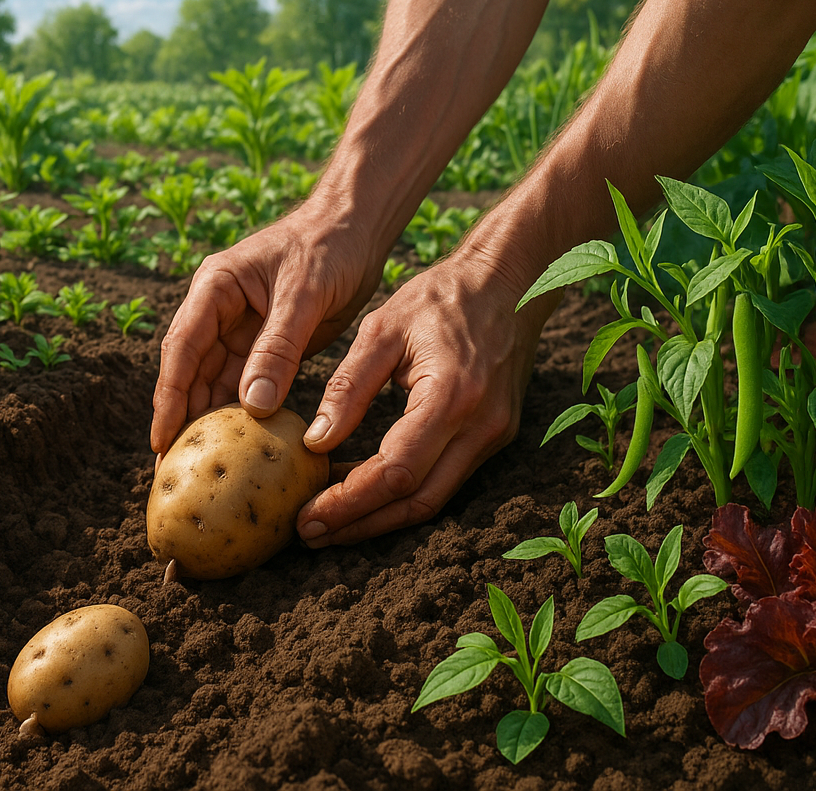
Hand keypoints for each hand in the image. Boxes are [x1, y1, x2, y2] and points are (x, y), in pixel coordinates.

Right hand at [150, 202, 381, 453]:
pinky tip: (237, 446)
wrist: (358, 228)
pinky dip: (242, 414)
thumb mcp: (303, 295)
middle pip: (191, 372)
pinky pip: (247, 385)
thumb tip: (254, 406)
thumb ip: (278, 348)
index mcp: (214, 288)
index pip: (181, 349)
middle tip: (173, 469)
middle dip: (182, 419)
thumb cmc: (328, 245)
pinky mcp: (266, 345)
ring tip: (198, 467)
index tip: (162, 439)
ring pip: (216, 382)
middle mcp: (218, 310)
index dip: (170, 397)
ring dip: (209, 421)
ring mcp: (240, 329)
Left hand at [294, 243, 559, 546]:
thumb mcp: (381, 330)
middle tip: (311, 533)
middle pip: (418, 500)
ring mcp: (494, 436)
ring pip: (434, 499)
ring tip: (329, 521)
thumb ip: (348, 387)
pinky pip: (446, 479)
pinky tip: (362, 488)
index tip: (308, 516)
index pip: (396, 471)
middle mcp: (481, 426)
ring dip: (381, 516)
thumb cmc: (439, 297)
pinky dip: (403, 492)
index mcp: (452, 397)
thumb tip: (316, 443)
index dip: (349, 501)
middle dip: (361, 523)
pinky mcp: (495, 436)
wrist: (507, 282)